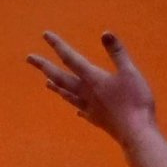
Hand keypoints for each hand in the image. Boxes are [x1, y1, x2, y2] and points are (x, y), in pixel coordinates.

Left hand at [28, 31, 158, 148]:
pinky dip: (77, 108)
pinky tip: (77, 112)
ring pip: (68, 95)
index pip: (70, 58)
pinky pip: (83, 112)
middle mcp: (85, 92)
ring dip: (56, 87)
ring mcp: (90, 108)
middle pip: (60, 77)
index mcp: (91, 78)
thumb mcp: (129, 73)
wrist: (137, 134)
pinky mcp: (98, 121)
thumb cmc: (134, 102)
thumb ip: (117, 53)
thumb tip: (105, 32)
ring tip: (46, 83)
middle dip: (44, 66)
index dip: (58, 45)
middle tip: (29, 58)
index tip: (45, 35)